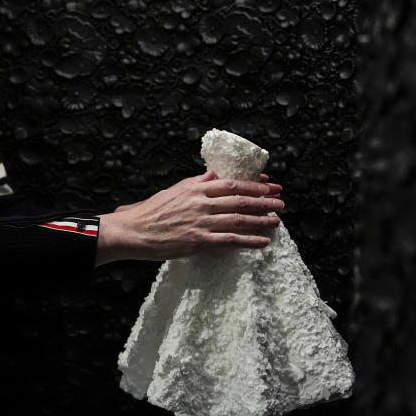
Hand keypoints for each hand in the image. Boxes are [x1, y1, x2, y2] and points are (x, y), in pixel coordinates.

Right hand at [96, 171, 282, 264]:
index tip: (269, 186)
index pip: (231, 183)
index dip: (253, 185)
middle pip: (240, 200)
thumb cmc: (151, 212)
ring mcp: (200, 222)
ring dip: (261, 220)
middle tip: (281, 202)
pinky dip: (249, 241)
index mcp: (195, 187)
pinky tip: (263, 242)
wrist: (133, 232)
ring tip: (277, 221)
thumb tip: (214, 173)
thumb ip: (196, 182)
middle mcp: (200, 202)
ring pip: (239, 219)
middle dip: (264, 201)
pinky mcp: (198, 241)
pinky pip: (230, 240)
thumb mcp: (174, 190)